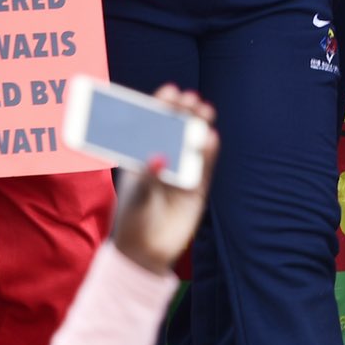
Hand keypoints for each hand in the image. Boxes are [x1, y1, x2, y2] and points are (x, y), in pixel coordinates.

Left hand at [110, 86, 217, 273]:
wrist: (145, 253)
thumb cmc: (133, 218)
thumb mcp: (136, 193)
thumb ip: (149, 175)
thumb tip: (160, 157)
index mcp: (143, 154)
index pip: (153, 123)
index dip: (162, 106)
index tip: (169, 91)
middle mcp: (164, 158)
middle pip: (176, 129)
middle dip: (184, 112)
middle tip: (190, 99)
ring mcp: (182, 172)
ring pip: (193, 143)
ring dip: (199, 126)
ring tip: (204, 111)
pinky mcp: (197, 189)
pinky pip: (204, 167)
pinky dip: (208, 152)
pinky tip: (211, 138)